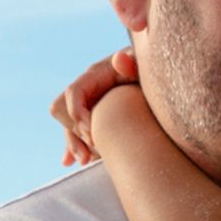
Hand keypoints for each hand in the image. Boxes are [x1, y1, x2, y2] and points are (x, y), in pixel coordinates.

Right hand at [51, 47, 139, 165]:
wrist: (157, 74)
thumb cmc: (149, 68)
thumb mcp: (143, 65)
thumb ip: (132, 63)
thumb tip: (120, 59)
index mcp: (94, 76)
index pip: (73, 93)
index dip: (77, 113)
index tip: (90, 132)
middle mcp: (86, 89)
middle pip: (63, 111)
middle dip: (73, 132)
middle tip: (89, 154)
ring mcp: (88, 104)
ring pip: (69, 125)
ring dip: (74, 143)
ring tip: (86, 161)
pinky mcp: (94, 116)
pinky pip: (77, 132)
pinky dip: (76, 146)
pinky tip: (75, 162)